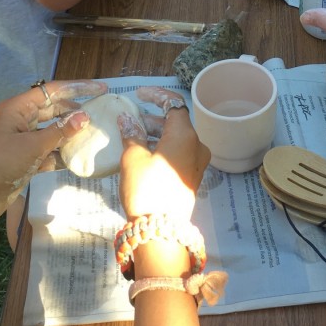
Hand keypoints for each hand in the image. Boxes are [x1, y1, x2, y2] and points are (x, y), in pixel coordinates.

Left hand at [0, 80, 106, 222]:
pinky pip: (49, 150)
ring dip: (71, 133)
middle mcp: (21, 120)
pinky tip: (80, 157)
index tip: (102, 88)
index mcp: (18, 108)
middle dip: (76, 111)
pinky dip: (62, 153)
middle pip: (54, 109)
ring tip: (96, 134)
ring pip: (52, 130)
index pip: (53, 90)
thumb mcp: (32, 146)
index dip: (78, 88)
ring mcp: (22, 140)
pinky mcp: (25, 159)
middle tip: (102, 113)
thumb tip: (85, 117)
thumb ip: (60, 131)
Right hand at [119, 87, 209, 221]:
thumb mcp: (133, 158)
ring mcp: (197, 163)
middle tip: (132, 118)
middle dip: (153, 117)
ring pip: (177, 138)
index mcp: (185, 135)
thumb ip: (132, 134)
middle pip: (176, 122)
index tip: (139, 94)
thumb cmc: (147, 188)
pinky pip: (179, 153)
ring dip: (157, 133)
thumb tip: (128, 119)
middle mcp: (197, 146)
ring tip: (134, 135)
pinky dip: (163, 147)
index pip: (174, 104)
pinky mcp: (192, 177)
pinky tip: (143, 152)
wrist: (161, 231)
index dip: (156, 95)